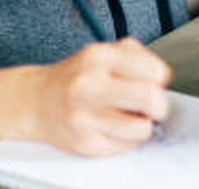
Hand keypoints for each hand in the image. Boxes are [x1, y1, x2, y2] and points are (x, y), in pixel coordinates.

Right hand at [27, 37, 171, 155]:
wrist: (36, 100)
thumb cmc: (77, 77)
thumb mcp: (103, 52)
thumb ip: (136, 58)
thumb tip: (162, 78)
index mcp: (99, 57)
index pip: (154, 71)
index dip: (160, 80)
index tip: (153, 82)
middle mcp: (90, 85)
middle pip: (150, 99)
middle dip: (159, 106)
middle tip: (151, 106)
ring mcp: (85, 116)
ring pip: (142, 129)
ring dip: (143, 125)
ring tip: (130, 117)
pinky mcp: (84, 142)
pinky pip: (125, 146)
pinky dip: (126, 138)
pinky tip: (112, 126)